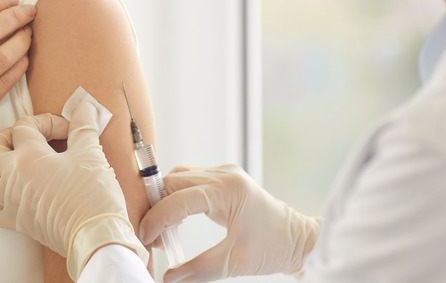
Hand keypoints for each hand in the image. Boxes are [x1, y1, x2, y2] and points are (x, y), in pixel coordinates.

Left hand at [0, 97, 147, 279]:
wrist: (95, 236)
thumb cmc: (92, 194)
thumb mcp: (91, 153)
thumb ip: (84, 128)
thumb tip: (84, 108)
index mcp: (28, 155)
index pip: (25, 125)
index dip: (48, 121)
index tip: (70, 130)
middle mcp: (12, 177)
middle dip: (7, 136)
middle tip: (30, 138)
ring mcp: (10, 201)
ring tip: (20, 165)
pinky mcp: (17, 222)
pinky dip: (3, 201)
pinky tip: (21, 196)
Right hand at [139, 164, 319, 282]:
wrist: (297, 239)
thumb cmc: (274, 247)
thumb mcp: (235, 262)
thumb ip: (199, 269)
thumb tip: (169, 278)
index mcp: (229, 190)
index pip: (180, 198)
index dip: (158, 218)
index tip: (147, 239)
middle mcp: (224, 174)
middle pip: (173, 182)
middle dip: (156, 208)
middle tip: (152, 238)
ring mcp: (223, 173)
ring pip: (177, 178)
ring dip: (164, 202)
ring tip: (163, 232)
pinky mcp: (222, 179)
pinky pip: (188, 182)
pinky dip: (176, 199)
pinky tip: (176, 221)